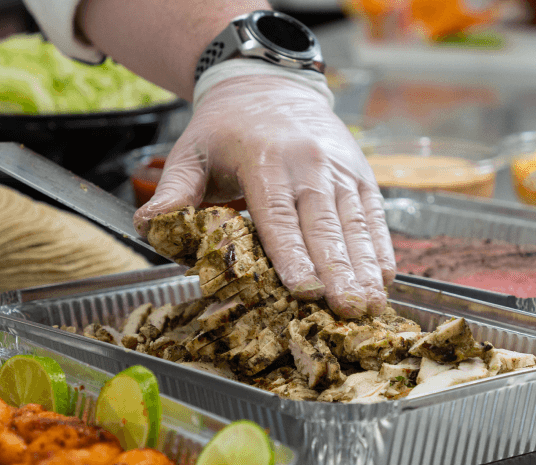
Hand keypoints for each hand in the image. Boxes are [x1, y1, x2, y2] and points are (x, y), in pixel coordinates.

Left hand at [134, 71, 395, 318]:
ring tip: (371, 305)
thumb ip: (173, 191)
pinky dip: (381, 248)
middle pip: (324, 225)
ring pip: (355, 223)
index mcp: (262, 160)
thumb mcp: (190, 152)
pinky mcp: (360, 174)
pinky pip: (373, 215)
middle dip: (337, 271)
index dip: (292, 254)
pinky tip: (385, 279)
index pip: (277, 214)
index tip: (304, 290)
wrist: (271, 84)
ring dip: (364, 267)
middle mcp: (308, 163)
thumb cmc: (226, 129)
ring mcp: (339, 169)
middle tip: (347, 310)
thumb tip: (150, 225)